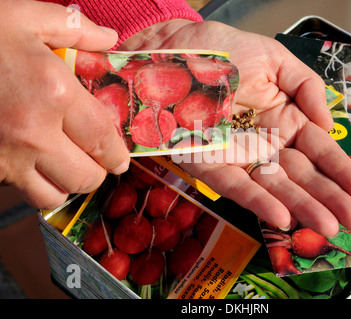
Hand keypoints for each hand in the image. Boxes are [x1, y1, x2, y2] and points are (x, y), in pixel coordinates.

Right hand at [0, 0, 129, 208]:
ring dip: (68, 184)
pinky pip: (23, 193)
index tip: (121, 160)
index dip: (117, 154)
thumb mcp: (25, 17)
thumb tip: (110, 39)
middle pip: (85, 177)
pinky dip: (37, 187)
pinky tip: (36, 166)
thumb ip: (75, 28)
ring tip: (68, 166)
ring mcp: (5, 156)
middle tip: (97, 161)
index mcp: (54, 94)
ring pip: (54, 195)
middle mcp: (34, 133)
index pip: (102, 139)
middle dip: (98, 172)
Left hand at [119, 20, 350, 236]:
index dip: (342, 172)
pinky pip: (236, 186)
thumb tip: (330, 123)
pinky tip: (282, 218)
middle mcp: (265, 141)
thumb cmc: (221, 49)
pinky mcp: (208, 164)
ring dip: (302, 207)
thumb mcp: (274, 58)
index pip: (319, 149)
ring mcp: (238, 155)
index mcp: (284, 117)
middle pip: (302, 175)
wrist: (172, 49)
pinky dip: (258, 202)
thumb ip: (307, 86)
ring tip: (329, 227)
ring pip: (275, 187)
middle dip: (330, 198)